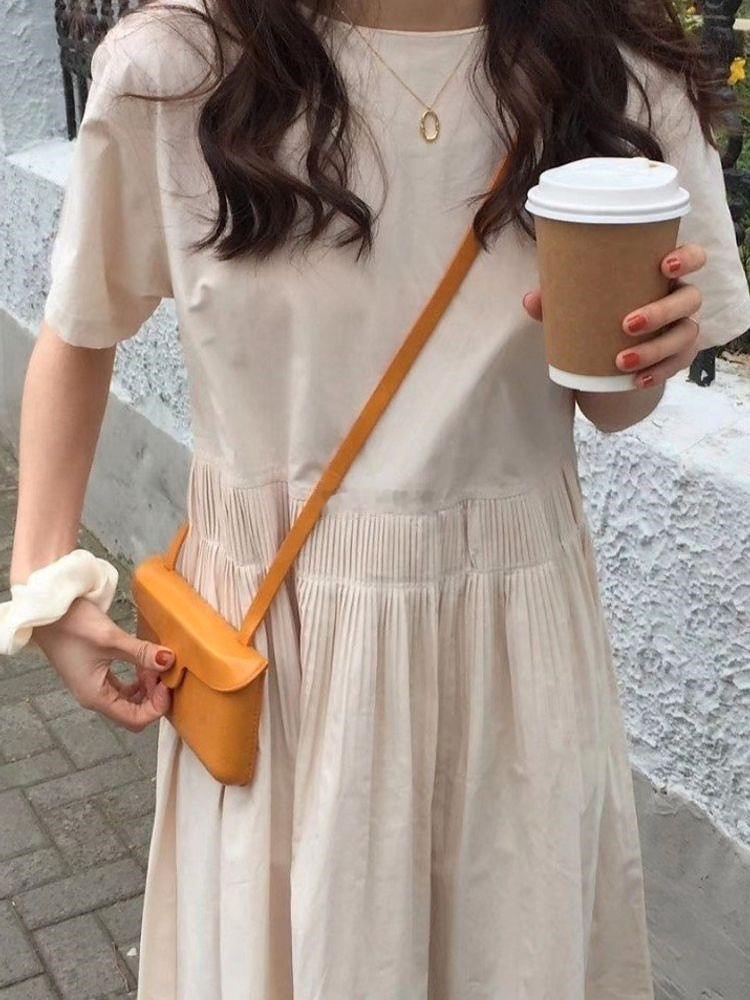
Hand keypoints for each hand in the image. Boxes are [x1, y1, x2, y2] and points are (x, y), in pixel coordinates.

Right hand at [32, 597, 172, 730]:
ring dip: (146, 688)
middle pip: (133, 713)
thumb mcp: (111, 639)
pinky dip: (137, 680)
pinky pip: (122, 688)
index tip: (166, 683)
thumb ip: (141, 653)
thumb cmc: (71, 625)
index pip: (135, 720)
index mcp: (96, 697)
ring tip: (153, 665)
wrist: (48, 611)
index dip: (156, 706)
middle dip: (153, 697)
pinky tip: (143, 663)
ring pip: (129, 701)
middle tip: (162, 672)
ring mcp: (94, 686)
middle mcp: (94, 697)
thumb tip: (168, 660)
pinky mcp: (96, 674)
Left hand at [523, 243, 705, 388]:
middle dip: (662, 311)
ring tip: (622, 361)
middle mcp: (680, 298)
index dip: (688, 258)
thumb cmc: (600, 315)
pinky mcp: (680, 356)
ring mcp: (683, 328)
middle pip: (689, 298)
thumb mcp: (581, 306)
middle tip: (626, 324)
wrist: (611, 356)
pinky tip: (639, 380)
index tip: (664, 265)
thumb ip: (558, 301)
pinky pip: (678, 364)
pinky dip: (659, 373)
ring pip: (685, 334)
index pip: (692, 257)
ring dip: (656, 349)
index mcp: (661, 275)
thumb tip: (531, 299)